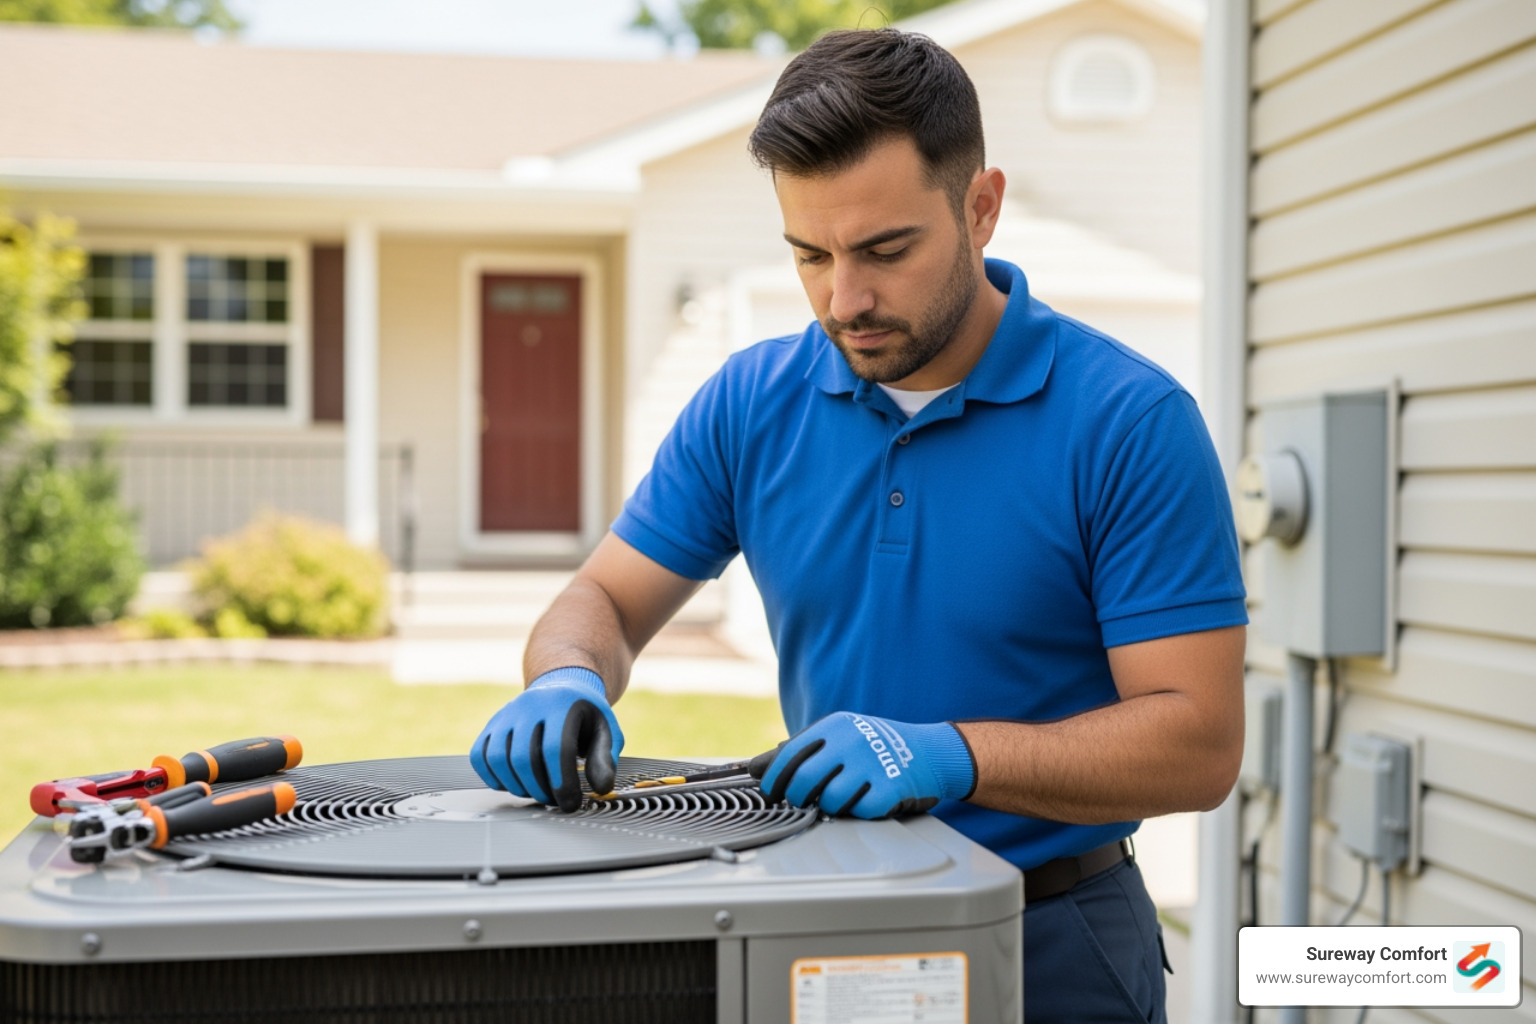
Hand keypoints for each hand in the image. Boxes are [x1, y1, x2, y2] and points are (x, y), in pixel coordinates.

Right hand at [469, 667, 623, 811]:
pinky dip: (493, 778)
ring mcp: (505, 715)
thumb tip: (601, 788)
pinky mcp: (490, 726)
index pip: (556, 748)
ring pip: (498, 759)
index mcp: (561, 704)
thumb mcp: (605, 730)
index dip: (562, 782)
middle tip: (554, 800)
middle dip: (539, 789)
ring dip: (517, 787)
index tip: (570, 803)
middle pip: (524, 757)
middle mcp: (528, 705)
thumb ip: (605, 758)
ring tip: (536, 792)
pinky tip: (515, 783)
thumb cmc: (584, 715)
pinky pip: (480, 756)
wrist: (560, 689)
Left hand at [758, 712, 975, 818]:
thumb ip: (801, 750)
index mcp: (835, 726)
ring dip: (831, 806)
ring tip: (842, 797)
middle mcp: (851, 742)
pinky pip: (858, 811)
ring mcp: (872, 764)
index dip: (774, 777)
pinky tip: (868, 799)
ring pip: (830, 801)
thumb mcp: (840, 736)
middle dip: (797, 798)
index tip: (770, 792)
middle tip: (801, 801)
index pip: (790, 753)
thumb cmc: (875, 746)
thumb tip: (758, 768)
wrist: (929, 751)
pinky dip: (859, 811)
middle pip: (804, 781)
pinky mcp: (890, 787)